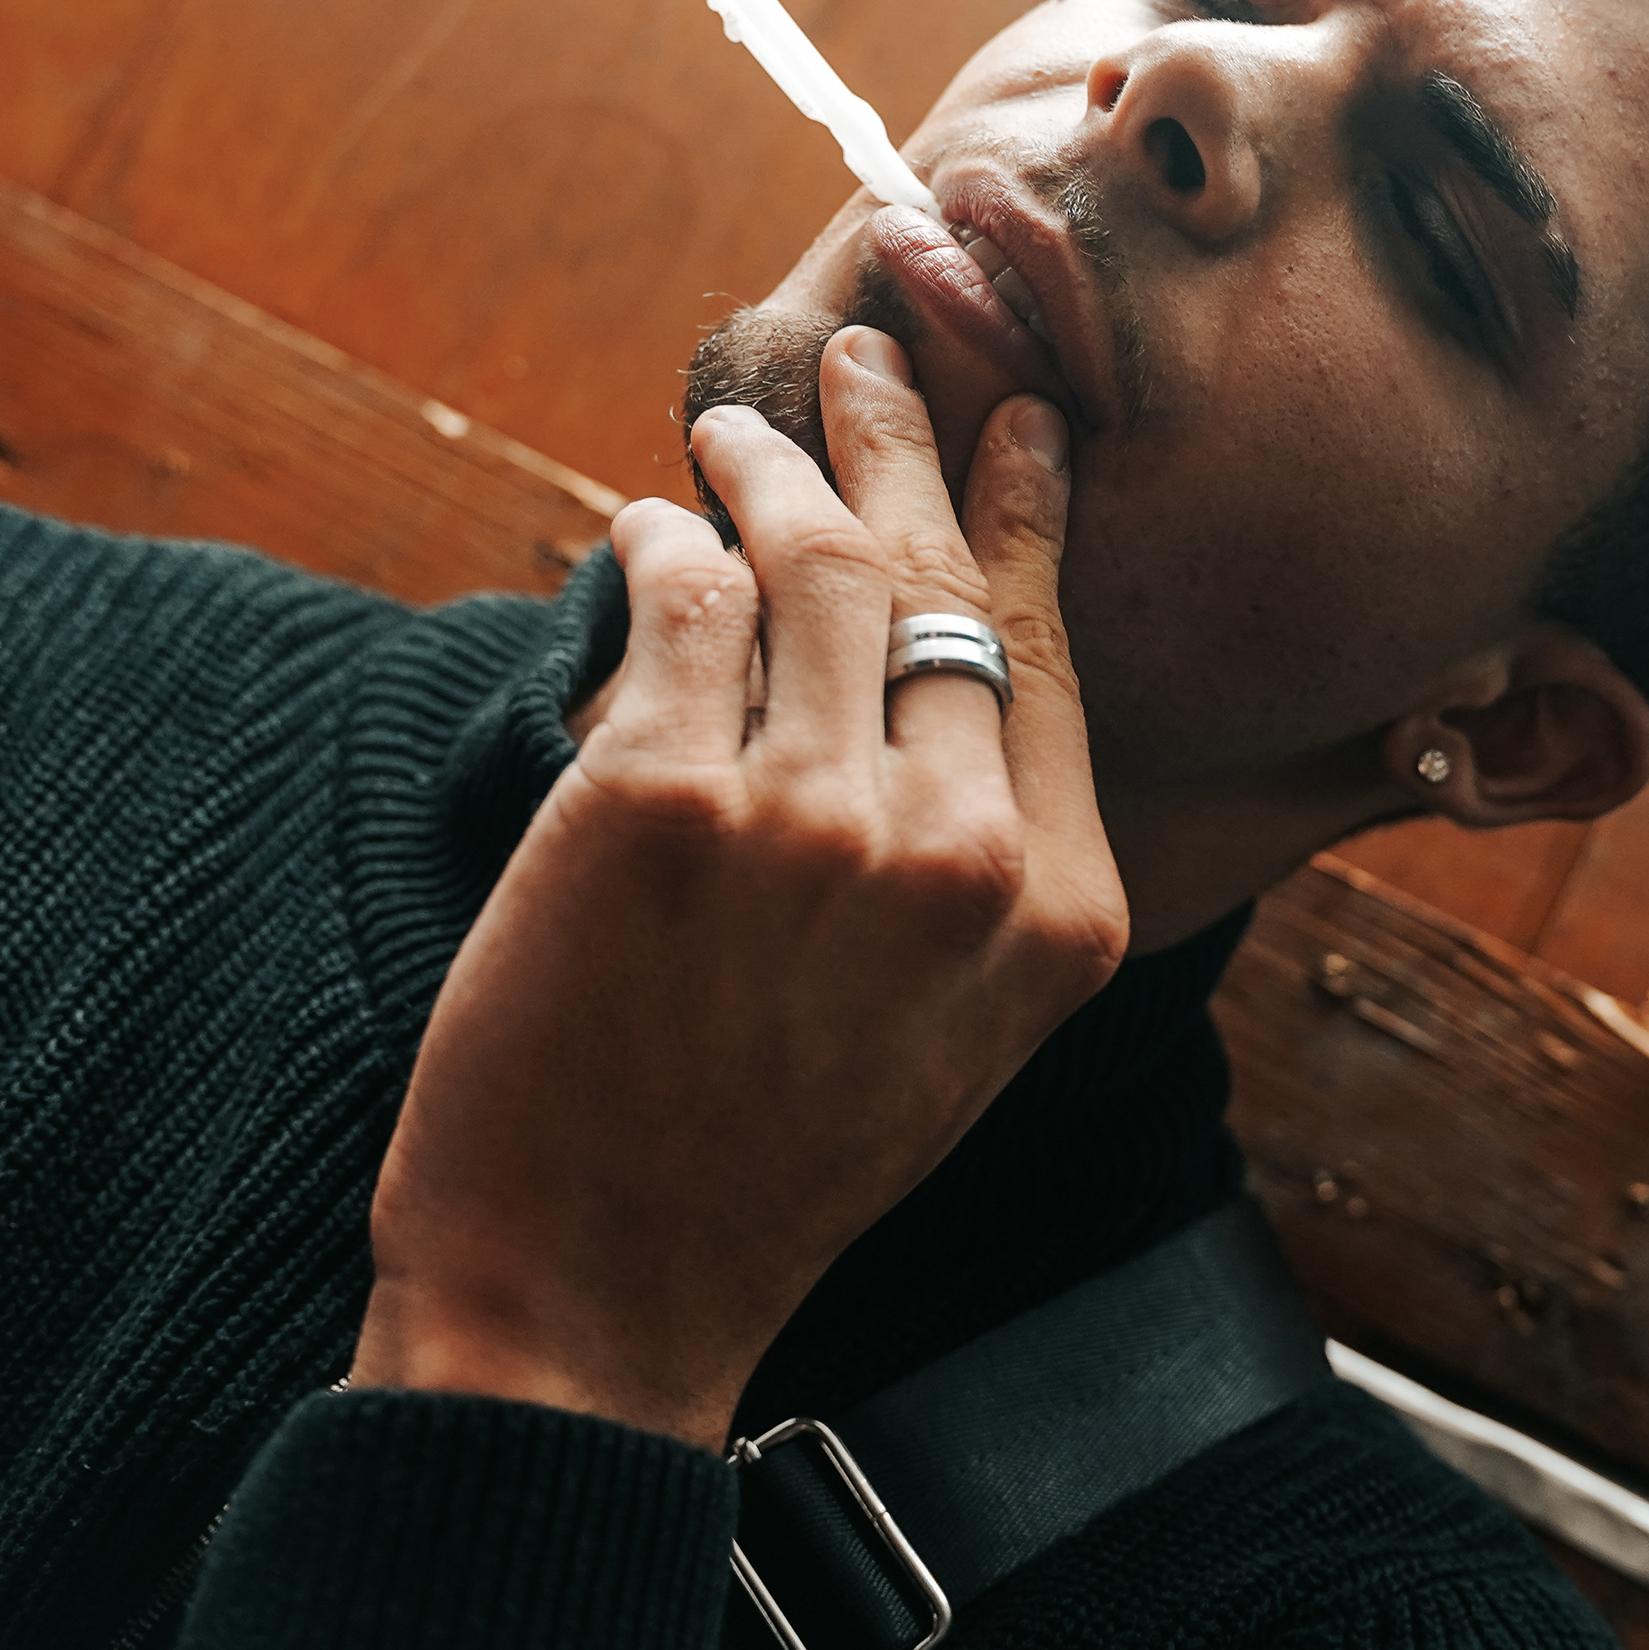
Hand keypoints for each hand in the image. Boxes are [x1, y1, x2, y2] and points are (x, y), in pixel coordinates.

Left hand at [348, 327, 1126, 1446]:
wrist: (596, 1298)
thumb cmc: (763, 1165)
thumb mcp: (948, 1034)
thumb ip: (976, 860)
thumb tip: (943, 658)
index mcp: (1052, 915)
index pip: (1045, 650)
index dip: (1022, 513)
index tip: (1018, 419)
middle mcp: (952, 854)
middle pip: (940, 579)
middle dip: (900, 440)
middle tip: (866, 350)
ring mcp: (807, 821)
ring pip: (812, 564)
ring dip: (770, 465)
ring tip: (736, 421)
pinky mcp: (653, 800)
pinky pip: (676, 603)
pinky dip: (660, 540)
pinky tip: (647, 520)